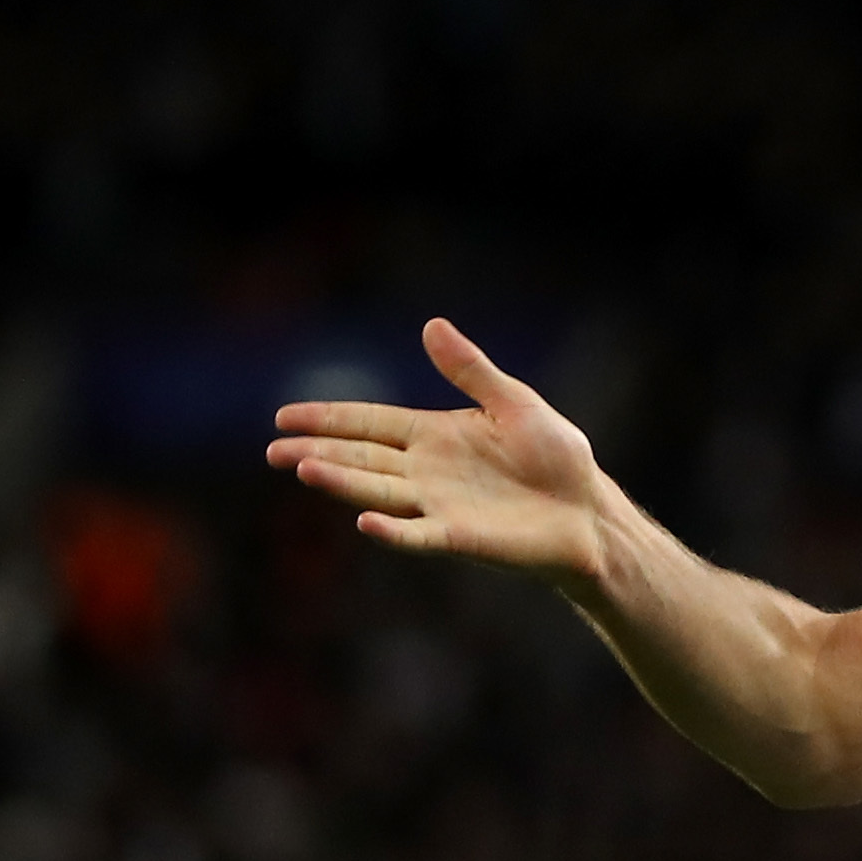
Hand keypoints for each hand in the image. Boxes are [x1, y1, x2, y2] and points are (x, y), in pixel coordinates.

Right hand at [268, 319, 607, 586]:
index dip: (328, 418)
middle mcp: (427, 471)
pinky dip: (392, 531)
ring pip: (378, 491)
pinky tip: (364, 522)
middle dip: (317, 451)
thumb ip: (471, 371)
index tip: (283, 415)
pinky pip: (418, 534)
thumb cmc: (556, 457)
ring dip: (342, 481)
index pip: (370, 422)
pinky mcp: (459, 536)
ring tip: (303, 468)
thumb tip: (431, 325)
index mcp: (435, 435)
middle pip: (361, 457)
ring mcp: (439, 505)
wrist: (588, 511)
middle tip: (273, 450)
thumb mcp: (514, 403)